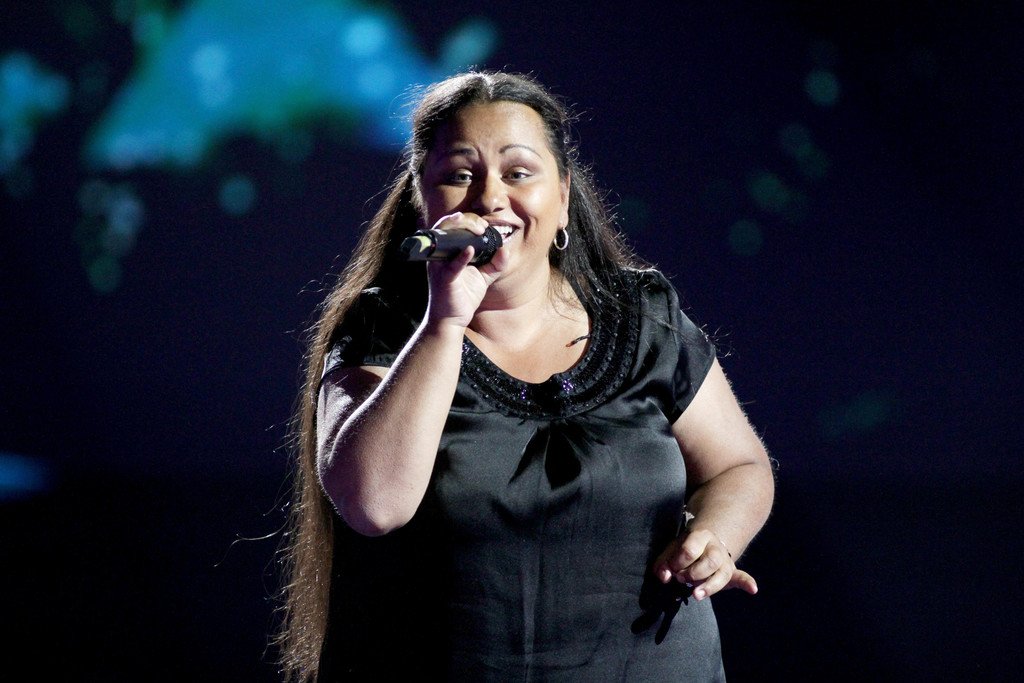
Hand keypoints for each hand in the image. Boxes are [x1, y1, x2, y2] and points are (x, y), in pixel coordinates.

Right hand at [424, 212, 508, 327]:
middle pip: (446, 227)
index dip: (467, 220)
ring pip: (444, 240)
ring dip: (460, 230)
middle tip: (482, 227)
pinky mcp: (444, 280)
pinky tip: (470, 250)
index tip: (485, 226)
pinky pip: (451, 266)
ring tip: (478, 230)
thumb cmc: (464, 297)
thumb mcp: (483, 277)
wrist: (451, 320)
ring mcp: (439, 267)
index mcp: (447, 252)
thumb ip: (495, 263)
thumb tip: (505, 249)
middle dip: (466, 221)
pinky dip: (461, 257)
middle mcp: (440, 256)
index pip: (452, 227)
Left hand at [652, 528, 757, 600]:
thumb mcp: (672, 550)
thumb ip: (664, 563)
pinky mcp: (731, 572)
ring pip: (723, 573)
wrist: (705, 541)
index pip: (690, 550)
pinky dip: (747, 583)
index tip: (671, 568)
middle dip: (694, 573)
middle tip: (681, 579)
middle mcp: (716, 547)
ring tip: (696, 595)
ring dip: (709, 586)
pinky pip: (741, 577)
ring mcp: (725, 560)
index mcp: (700, 536)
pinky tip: (753, 589)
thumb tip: (664, 577)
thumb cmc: (685, 549)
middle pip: (710, 561)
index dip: (678, 562)